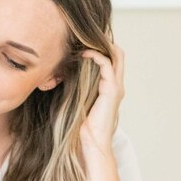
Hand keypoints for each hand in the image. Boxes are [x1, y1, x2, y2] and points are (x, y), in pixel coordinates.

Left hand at [80, 43, 124, 161]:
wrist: (92, 144)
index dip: (103, 48)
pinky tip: (84, 55)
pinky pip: (106, 65)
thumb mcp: (79, 101)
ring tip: (85, 42)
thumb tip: (61, 75)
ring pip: (116, 56)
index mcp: (111, 88)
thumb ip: (77, 87)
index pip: (113, 60)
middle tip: (87, 36)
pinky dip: (96, 56)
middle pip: (119, 54)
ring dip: (100, 46)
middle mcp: (117, 86)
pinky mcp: (112, 91)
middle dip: (105, 42)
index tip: (84, 42)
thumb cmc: (83, 127)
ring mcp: (116, 88)